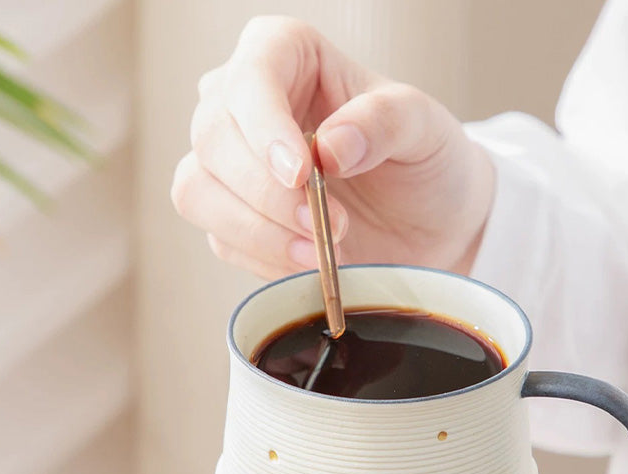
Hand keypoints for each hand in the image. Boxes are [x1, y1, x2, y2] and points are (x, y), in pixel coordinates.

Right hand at [170, 16, 493, 280]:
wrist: (430, 223)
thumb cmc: (424, 160)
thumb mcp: (425, 129)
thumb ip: (384, 122)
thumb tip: (329, 147)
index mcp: (287, 56)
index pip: (250, 77)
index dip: (264, 127)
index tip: (301, 174)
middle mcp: (245, 105)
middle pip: (212, 138)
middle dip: (265, 193)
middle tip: (325, 226)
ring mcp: (232, 166)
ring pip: (198, 192)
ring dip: (257, 231)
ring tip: (319, 252)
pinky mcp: (234, 220)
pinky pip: (223, 241)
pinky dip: (265, 259)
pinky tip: (309, 263)